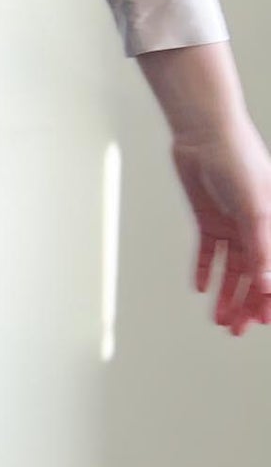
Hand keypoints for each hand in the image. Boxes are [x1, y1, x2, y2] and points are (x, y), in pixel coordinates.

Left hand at [134, 39, 269, 333]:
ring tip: (219, 320)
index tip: (262, 322)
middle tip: (236, 331)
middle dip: (246, 304)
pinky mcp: (208, 218)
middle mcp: (256, 228)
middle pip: (253, 276)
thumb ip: (264, 249)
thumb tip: (268, 286)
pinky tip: (201, 289)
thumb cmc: (240, 163)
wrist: (206, 135)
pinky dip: (206, 270)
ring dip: (225, 294)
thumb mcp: (256, 210)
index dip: (268, 298)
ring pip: (231, 269)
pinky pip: (209, 251)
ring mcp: (232, 224)